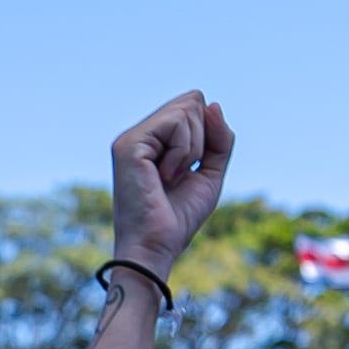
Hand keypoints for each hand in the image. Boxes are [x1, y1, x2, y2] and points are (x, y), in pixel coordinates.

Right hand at [106, 92, 235, 280]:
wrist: (155, 248)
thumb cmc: (177, 219)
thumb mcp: (209, 173)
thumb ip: (219, 140)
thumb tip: (214, 105)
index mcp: (154, 140)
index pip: (193, 105)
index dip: (207, 133)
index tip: (192, 168)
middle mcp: (140, 134)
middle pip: (192, 100)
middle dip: (202, 138)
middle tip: (182, 172)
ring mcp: (132, 137)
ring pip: (186, 109)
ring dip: (193, 148)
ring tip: (172, 176)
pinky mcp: (129, 144)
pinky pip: (176, 123)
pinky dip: (183, 151)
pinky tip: (165, 175)